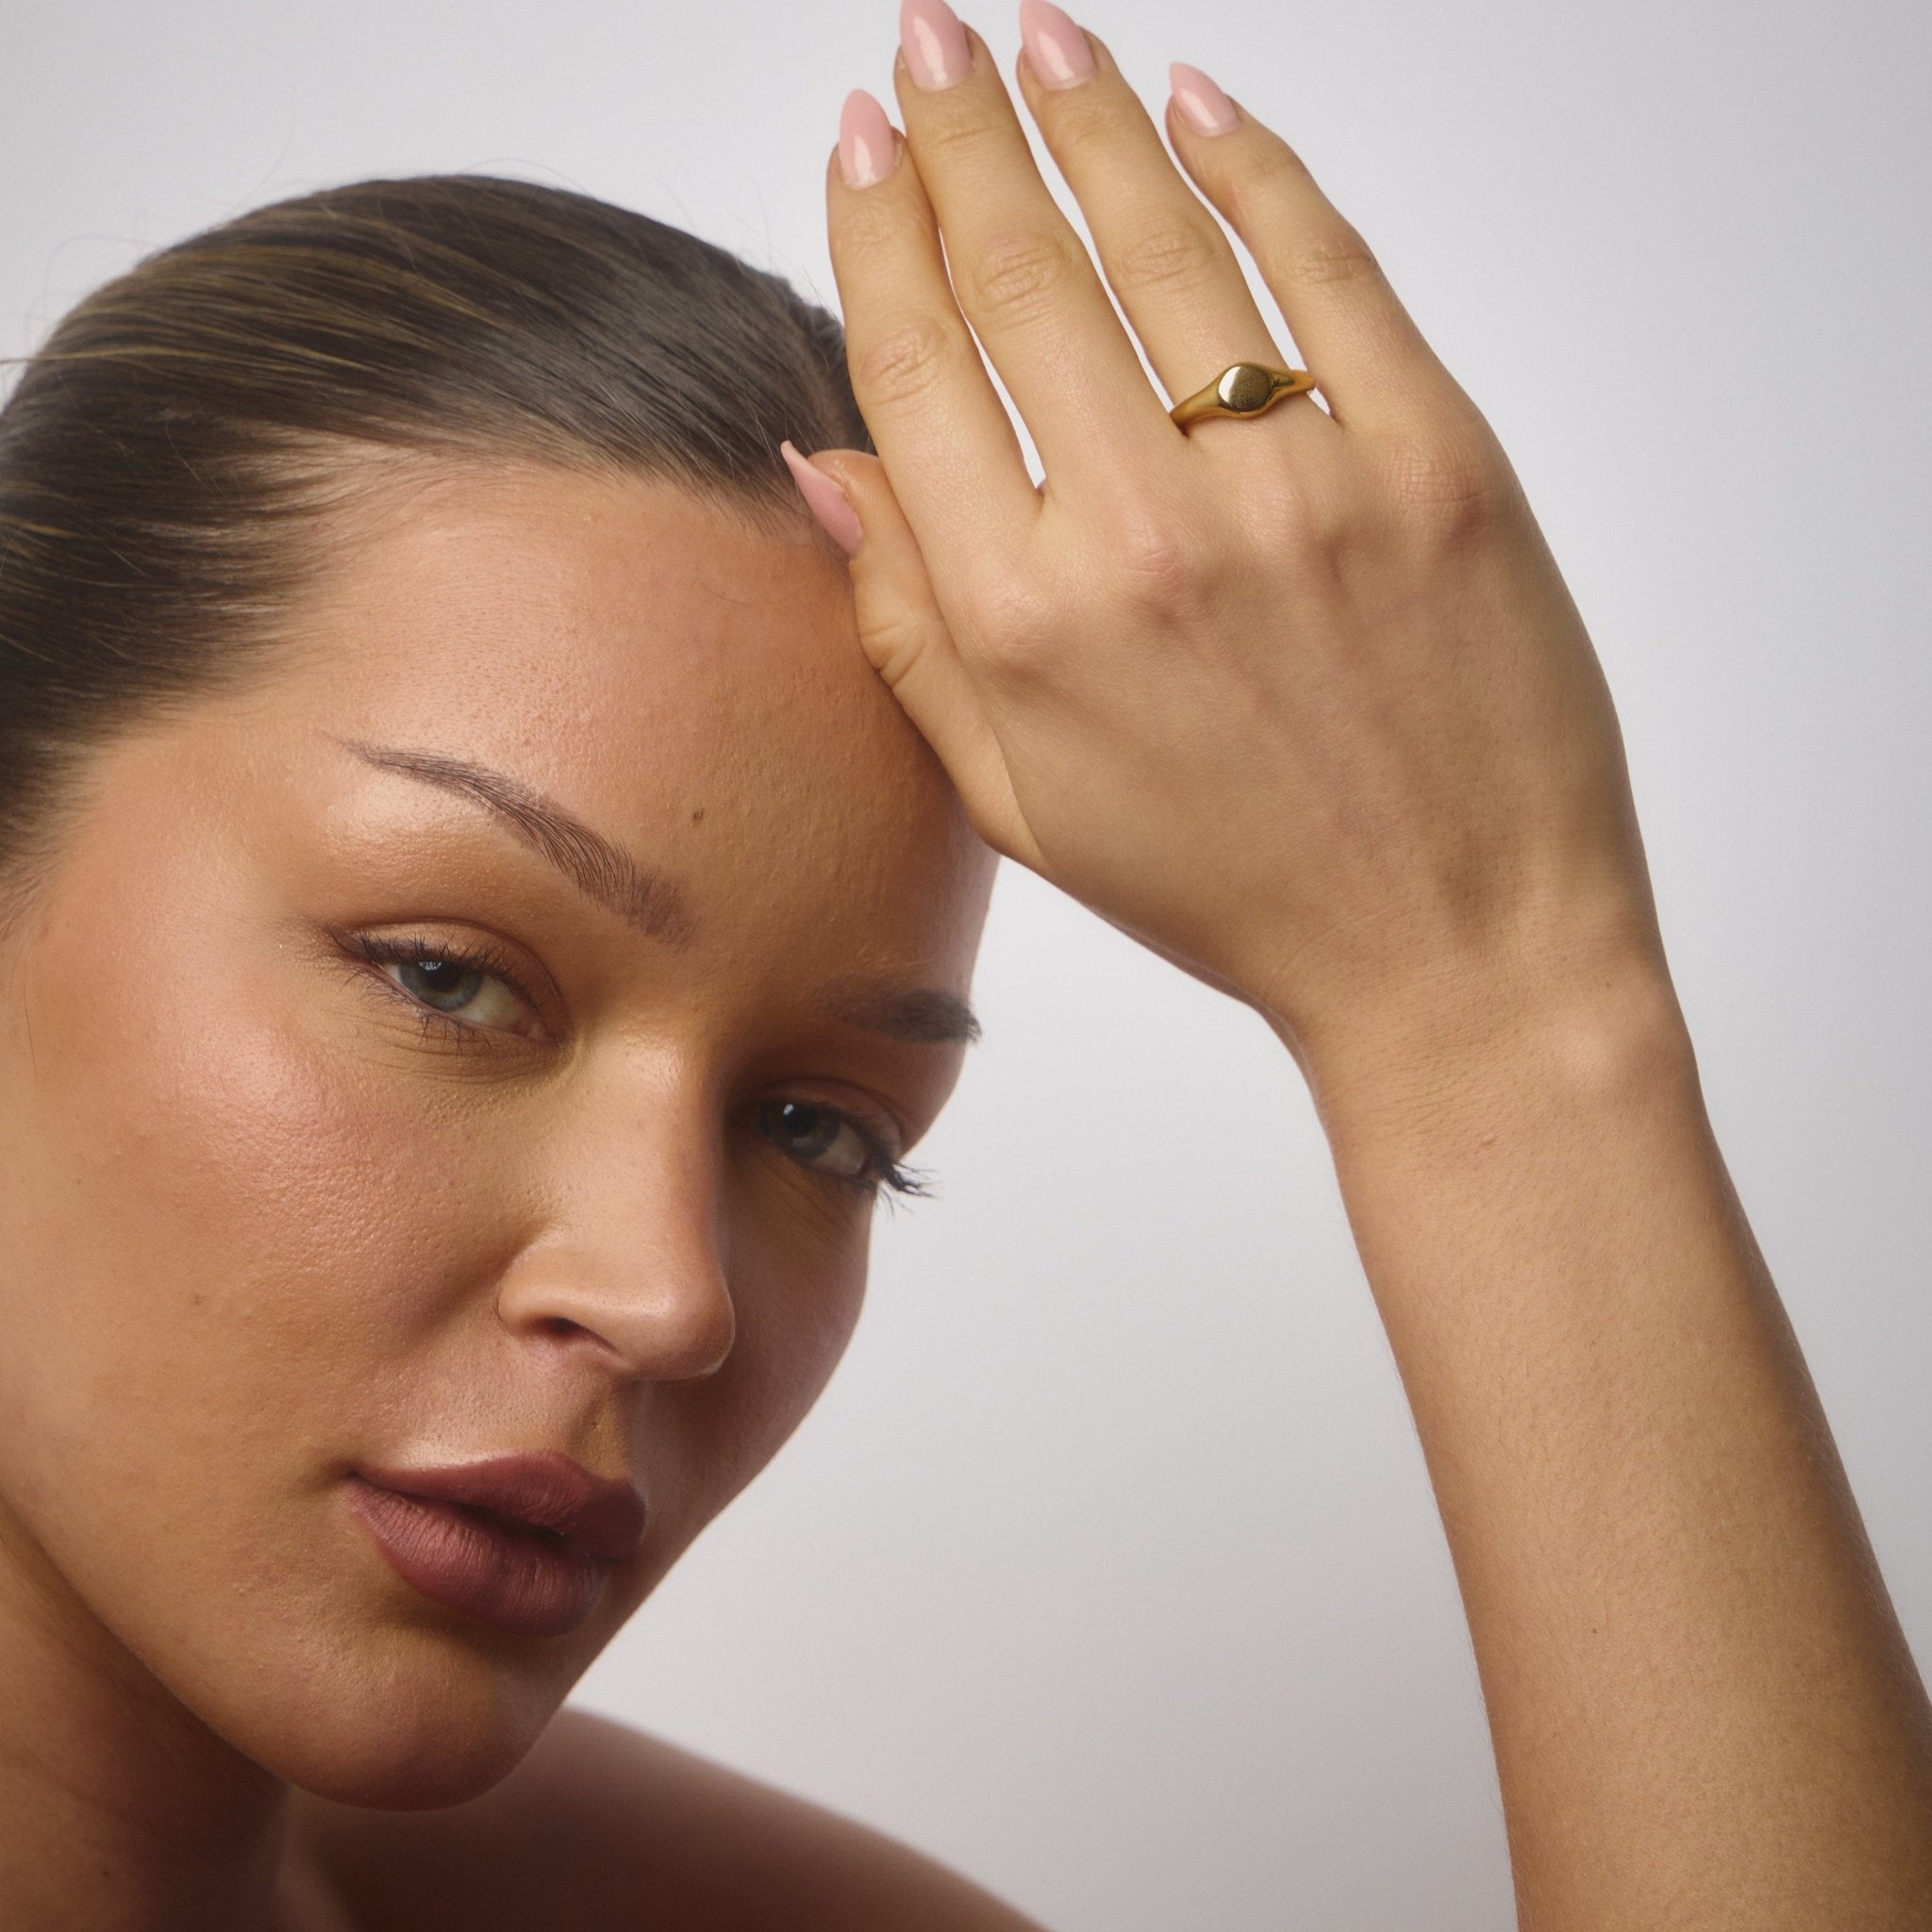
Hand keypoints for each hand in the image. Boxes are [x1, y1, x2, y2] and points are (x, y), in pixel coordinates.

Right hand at [795, 0, 1668, 1074]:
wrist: (1453, 943)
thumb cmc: (1233, 887)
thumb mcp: (1024, 805)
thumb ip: (910, 632)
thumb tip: (822, 468)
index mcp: (1027, 623)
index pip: (919, 369)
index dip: (876, 236)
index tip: (856, 146)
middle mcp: (1148, 534)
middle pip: (1024, 276)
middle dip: (960, 133)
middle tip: (924, 37)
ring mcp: (1302, 486)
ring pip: (1167, 246)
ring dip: (1091, 121)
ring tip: (1040, 39)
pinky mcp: (1435, 461)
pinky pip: (1331, 272)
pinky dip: (1260, 172)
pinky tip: (1200, 108)